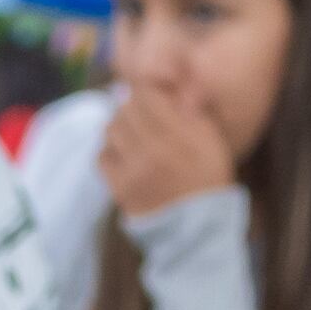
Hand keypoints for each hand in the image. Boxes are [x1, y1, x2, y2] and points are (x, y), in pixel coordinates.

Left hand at [95, 84, 239, 216]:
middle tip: (142, 117)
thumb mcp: (209, 137)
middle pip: (125, 109)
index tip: (150, 97)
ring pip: (111, 129)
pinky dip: (109, 152)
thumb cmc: (207, 176)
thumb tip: (167, 82)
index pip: (145, 93)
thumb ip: (189, 108)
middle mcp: (153, 148)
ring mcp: (134, 170)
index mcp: (179, 133)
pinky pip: (101, 156)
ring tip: (132, 136)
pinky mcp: (120, 188)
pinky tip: (123, 156)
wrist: (199, 226)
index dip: (145, 91)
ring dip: (119, 128)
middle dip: (132, 108)